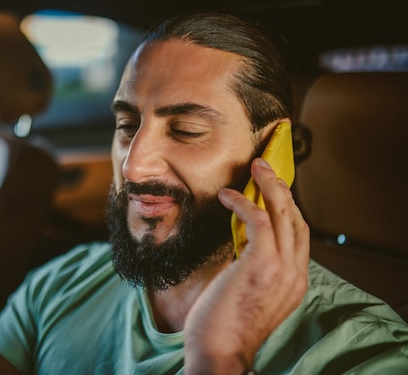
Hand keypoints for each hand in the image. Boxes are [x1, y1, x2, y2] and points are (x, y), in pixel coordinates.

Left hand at [183, 158, 309, 374]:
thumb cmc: (224, 325)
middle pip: (297, 219)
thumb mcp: (247, 293)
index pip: (299, 236)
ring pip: (284, 214)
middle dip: (282, 189)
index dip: (288, 208)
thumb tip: (241, 242)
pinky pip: (259, 220)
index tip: (273, 189)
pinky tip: (227, 195)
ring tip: (255, 167)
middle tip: (265, 168)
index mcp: (294, 282)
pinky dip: (244, 202)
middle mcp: (295, 274)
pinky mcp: (262, 263)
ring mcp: (282, 269)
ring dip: (269, 185)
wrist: (219, 352)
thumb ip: (252, 268)